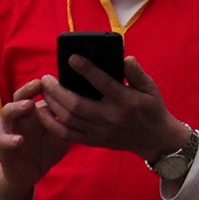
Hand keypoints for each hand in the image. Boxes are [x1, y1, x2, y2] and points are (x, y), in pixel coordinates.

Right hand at [0, 78, 72, 199]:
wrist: (29, 173)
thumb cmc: (47, 149)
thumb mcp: (62, 134)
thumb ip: (70, 121)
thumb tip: (89, 106)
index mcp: (35, 111)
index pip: (36, 92)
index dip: (43, 84)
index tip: (54, 77)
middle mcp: (21, 116)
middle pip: (20, 96)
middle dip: (28, 89)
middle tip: (38, 84)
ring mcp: (11, 130)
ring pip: (8, 113)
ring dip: (17, 108)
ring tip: (29, 105)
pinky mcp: (4, 148)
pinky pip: (3, 141)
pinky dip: (10, 139)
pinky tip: (20, 140)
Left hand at [36, 55, 188, 163]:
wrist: (155, 139)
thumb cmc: (152, 108)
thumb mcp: (151, 87)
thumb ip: (136, 72)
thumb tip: (124, 58)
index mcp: (126, 101)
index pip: (102, 83)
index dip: (86, 69)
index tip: (71, 58)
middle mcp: (111, 117)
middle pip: (77, 105)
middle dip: (58, 90)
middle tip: (46, 78)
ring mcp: (100, 132)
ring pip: (69, 119)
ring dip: (53, 104)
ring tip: (44, 90)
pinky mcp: (94, 141)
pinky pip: (68, 135)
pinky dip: (53, 124)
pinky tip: (43, 112)